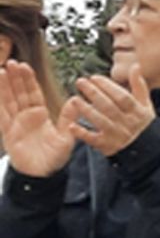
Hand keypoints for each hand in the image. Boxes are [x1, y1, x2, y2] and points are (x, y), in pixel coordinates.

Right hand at [0, 60, 75, 176]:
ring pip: (8, 102)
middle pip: (19, 93)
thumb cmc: (56, 156)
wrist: (42, 175)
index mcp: (40, 115)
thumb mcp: (66, 136)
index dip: (28, 80)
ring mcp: (16, 124)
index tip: (24, 66)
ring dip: (4, 88)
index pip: (33, 93)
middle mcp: (26, 117)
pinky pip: (1, 116)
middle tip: (11, 62)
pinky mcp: (8, 134)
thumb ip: (69, 118)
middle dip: (15, 78)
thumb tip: (75, 100)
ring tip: (0, 71)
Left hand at [67, 65, 155, 156]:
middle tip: (80, 82)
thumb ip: (139, 85)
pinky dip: (82, 133)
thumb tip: (135, 66)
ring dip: (86, 110)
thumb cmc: (143, 123)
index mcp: (137, 111)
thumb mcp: (145, 104)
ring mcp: (116, 134)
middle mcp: (126, 122)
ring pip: (100, 121)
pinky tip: (72, 125)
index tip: (94, 77)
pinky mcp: (107, 146)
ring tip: (74, 99)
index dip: (108, 86)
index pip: (122, 96)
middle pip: (109, 106)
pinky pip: (93, 139)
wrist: (145, 149)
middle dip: (93, 93)